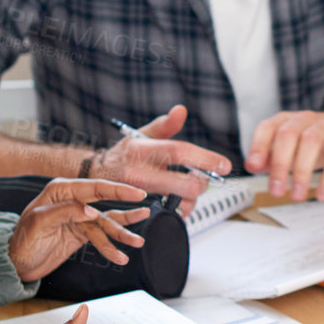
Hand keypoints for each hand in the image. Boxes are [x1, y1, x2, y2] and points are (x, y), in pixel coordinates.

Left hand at [8, 178, 151, 280]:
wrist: (14, 265)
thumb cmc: (20, 241)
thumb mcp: (37, 224)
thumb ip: (65, 212)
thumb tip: (92, 210)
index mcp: (60, 191)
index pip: (93, 187)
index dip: (116, 189)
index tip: (135, 193)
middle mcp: (71, 201)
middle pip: (105, 200)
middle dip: (126, 205)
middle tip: (144, 208)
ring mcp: (78, 217)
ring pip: (106, 222)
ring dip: (122, 233)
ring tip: (137, 242)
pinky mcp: (81, 233)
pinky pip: (101, 237)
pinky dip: (112, 247)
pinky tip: (122, 255)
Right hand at [90, 105, 231, 212]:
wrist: (98, 177)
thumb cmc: (125, 154)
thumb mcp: (141, 135)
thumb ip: (165, 125)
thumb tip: (181, 110)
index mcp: (144, 151)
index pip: (180, 152)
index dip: (205, 158)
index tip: (225, 165)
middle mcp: (142, 175)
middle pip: (186, 184)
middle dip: (203, 182)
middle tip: (205, 178)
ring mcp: (142, 196)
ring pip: (182, 202)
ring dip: (193, 197)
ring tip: (188, 187)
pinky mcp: (143, 211)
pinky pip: (173, 214)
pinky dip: (182, 208)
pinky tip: (179, 199)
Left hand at [245, 107, 323, 200]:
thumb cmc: (322, 141)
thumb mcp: (294, 148)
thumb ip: (272, 156)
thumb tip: (253, 166)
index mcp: (288, 121)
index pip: (268, 127)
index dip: (259, 146)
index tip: (255, 168)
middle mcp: (305, 119)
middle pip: (287, 135)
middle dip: (280, 165)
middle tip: (277, 191)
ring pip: (311, 142)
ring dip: (301, 172)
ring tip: (297, 195)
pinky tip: (322, 193)